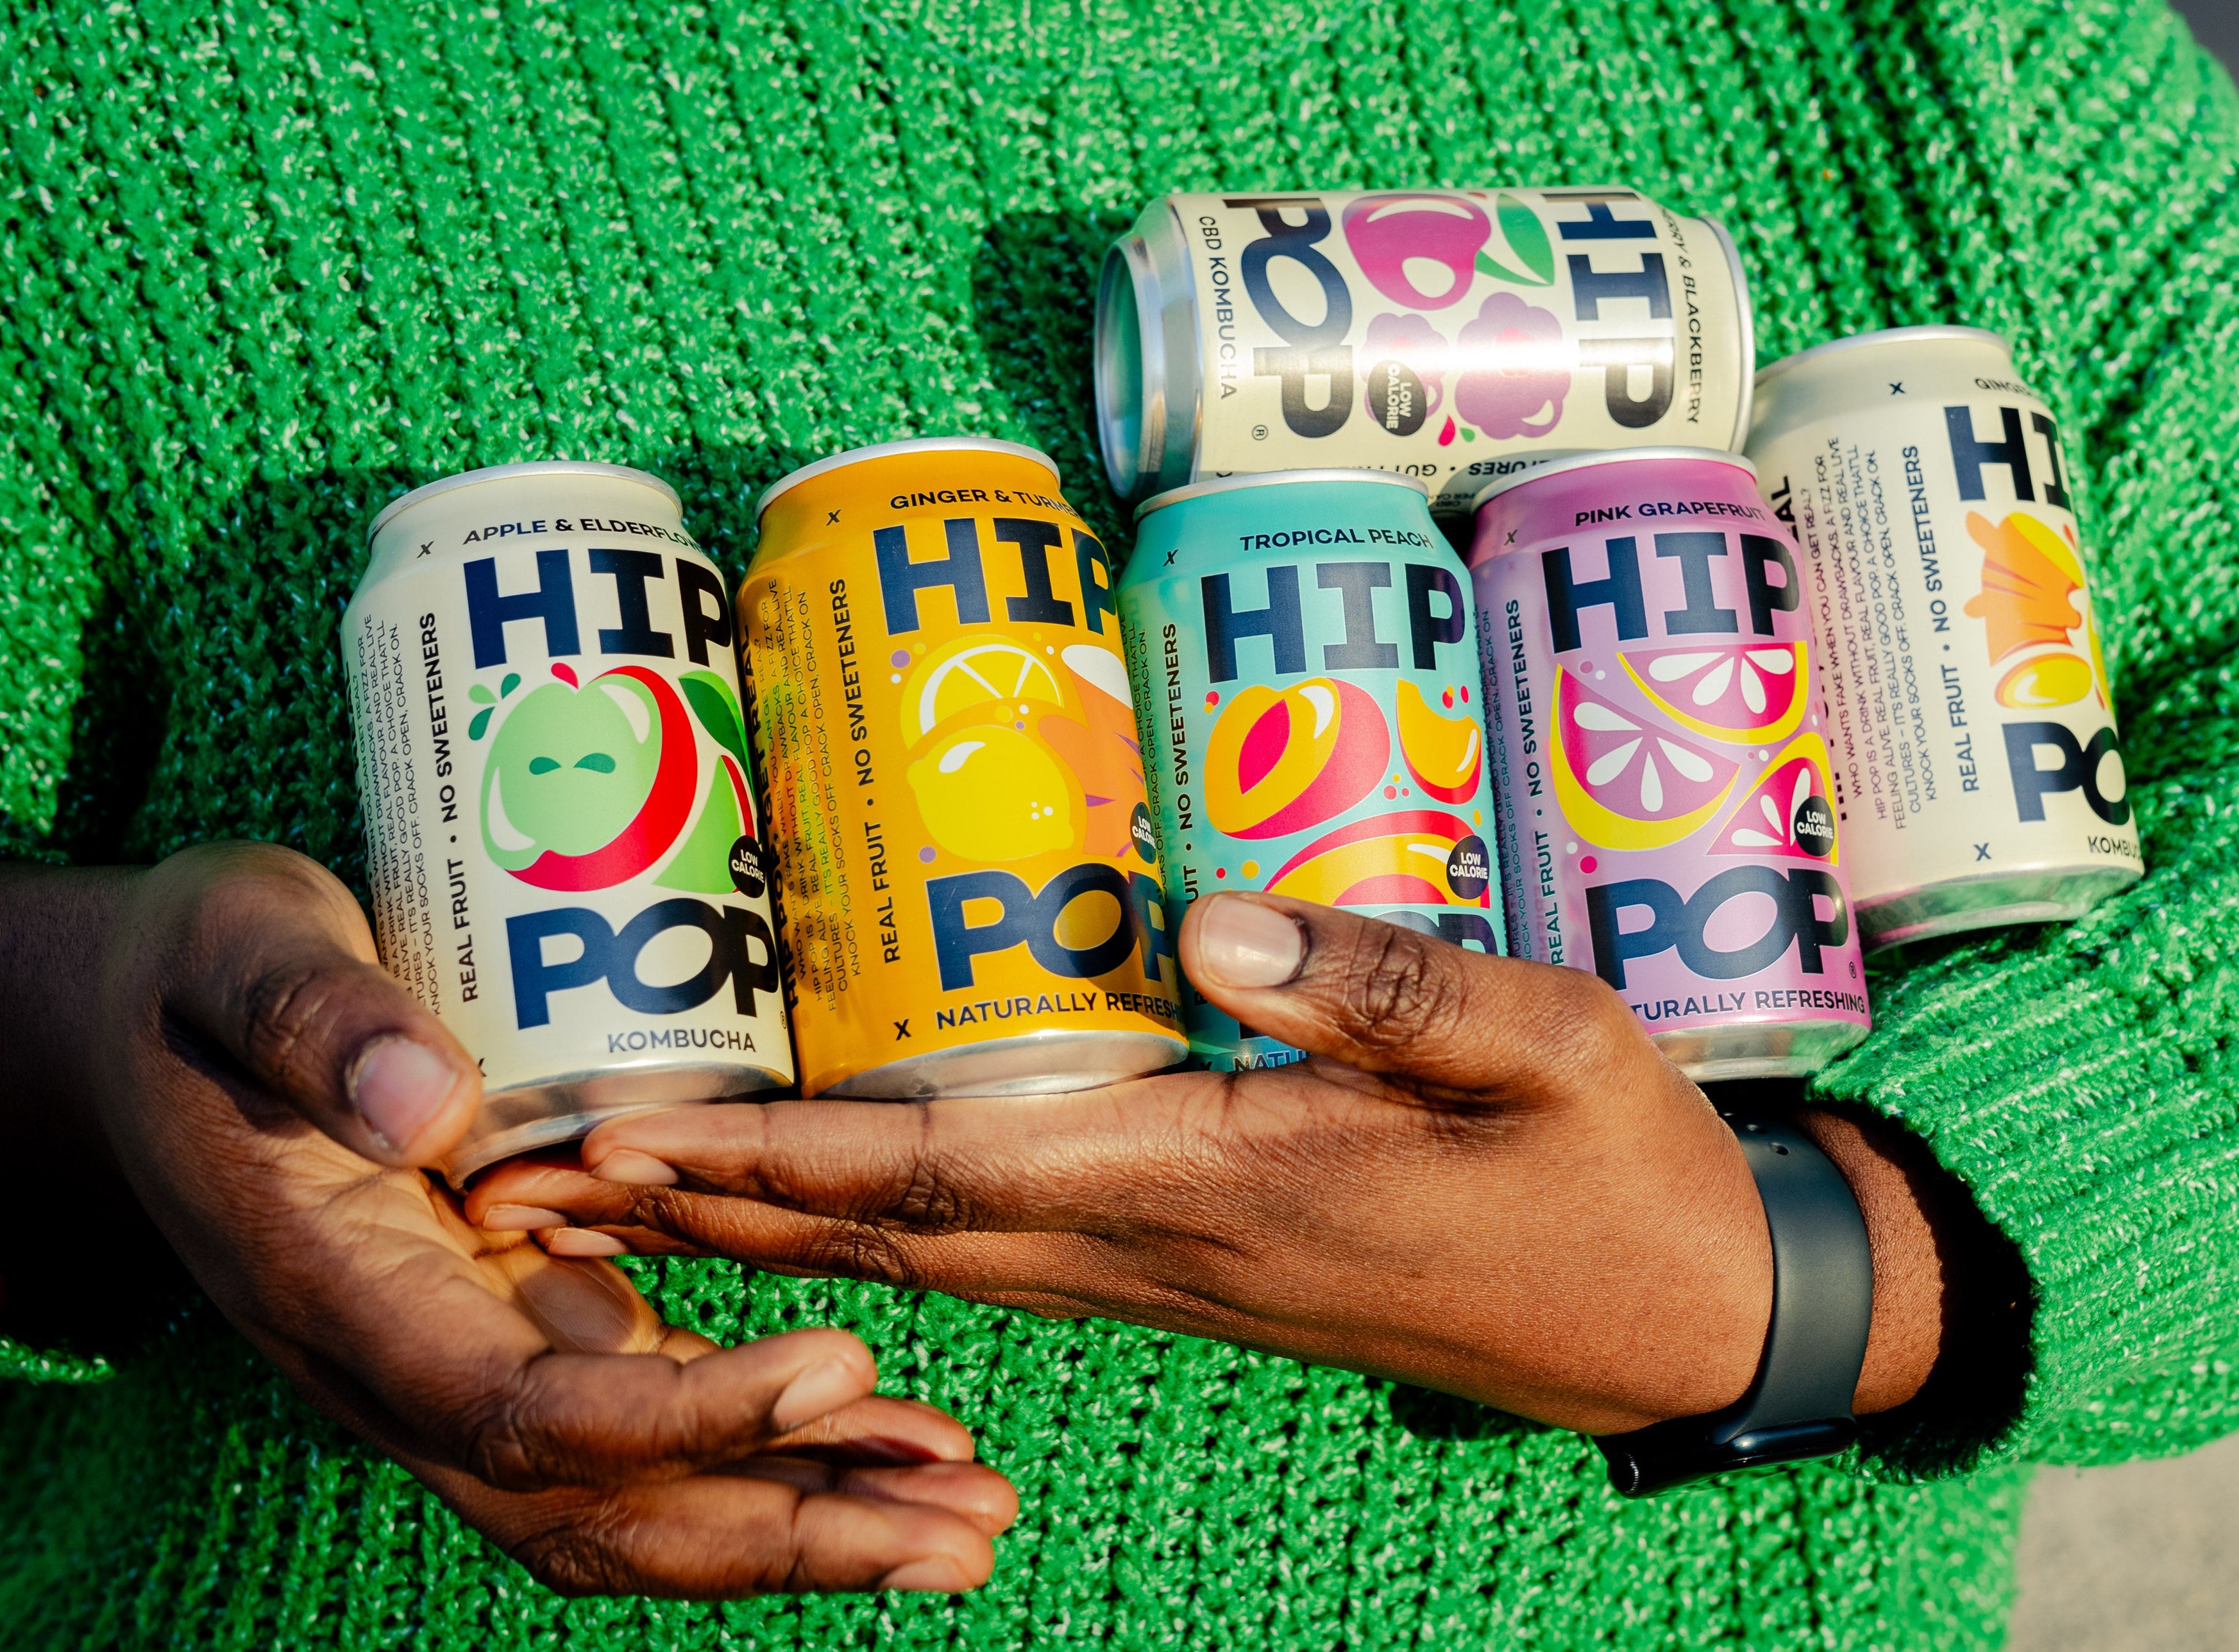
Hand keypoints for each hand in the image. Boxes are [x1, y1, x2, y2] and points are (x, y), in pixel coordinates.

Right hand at [0, 844, 1014, 1596]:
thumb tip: (427, 1101)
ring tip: (964, 1515)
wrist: (150, 1031)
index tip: (834, 1367)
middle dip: (784, 1527)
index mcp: (347, 1297)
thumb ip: (315, 1022)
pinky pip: (652, 1424)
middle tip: (958, 1526)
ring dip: (805, 1516)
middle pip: (604, 1508)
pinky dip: (771, 1445)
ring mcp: (472, 1361)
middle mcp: (412, 1368)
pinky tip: (889, 1432)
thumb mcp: (237, 957)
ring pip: (641, 1495)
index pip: (524, 1413)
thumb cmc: (199, 980)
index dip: (681, 1415)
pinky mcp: (525, 1327)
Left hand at [474, 893, 1951, 1433]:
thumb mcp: (1545, 1045)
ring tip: (646, 1193)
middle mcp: (1176, 1250)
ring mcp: (1187, 1278)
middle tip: (560, 1173)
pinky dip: (890, 1240)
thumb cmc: (1618, 1171)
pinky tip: (842, 1209)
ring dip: (783, 1233)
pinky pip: (1010, 1262)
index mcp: (1234, 1189)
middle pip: (902, 1235)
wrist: (1678, 1319)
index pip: (959, 1172)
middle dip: (723, 1206)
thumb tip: (1209, 918)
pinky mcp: (1213, 1274)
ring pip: (940, 1263)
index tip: (637, 1136)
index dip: (787, 1158)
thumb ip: (1380, 984)